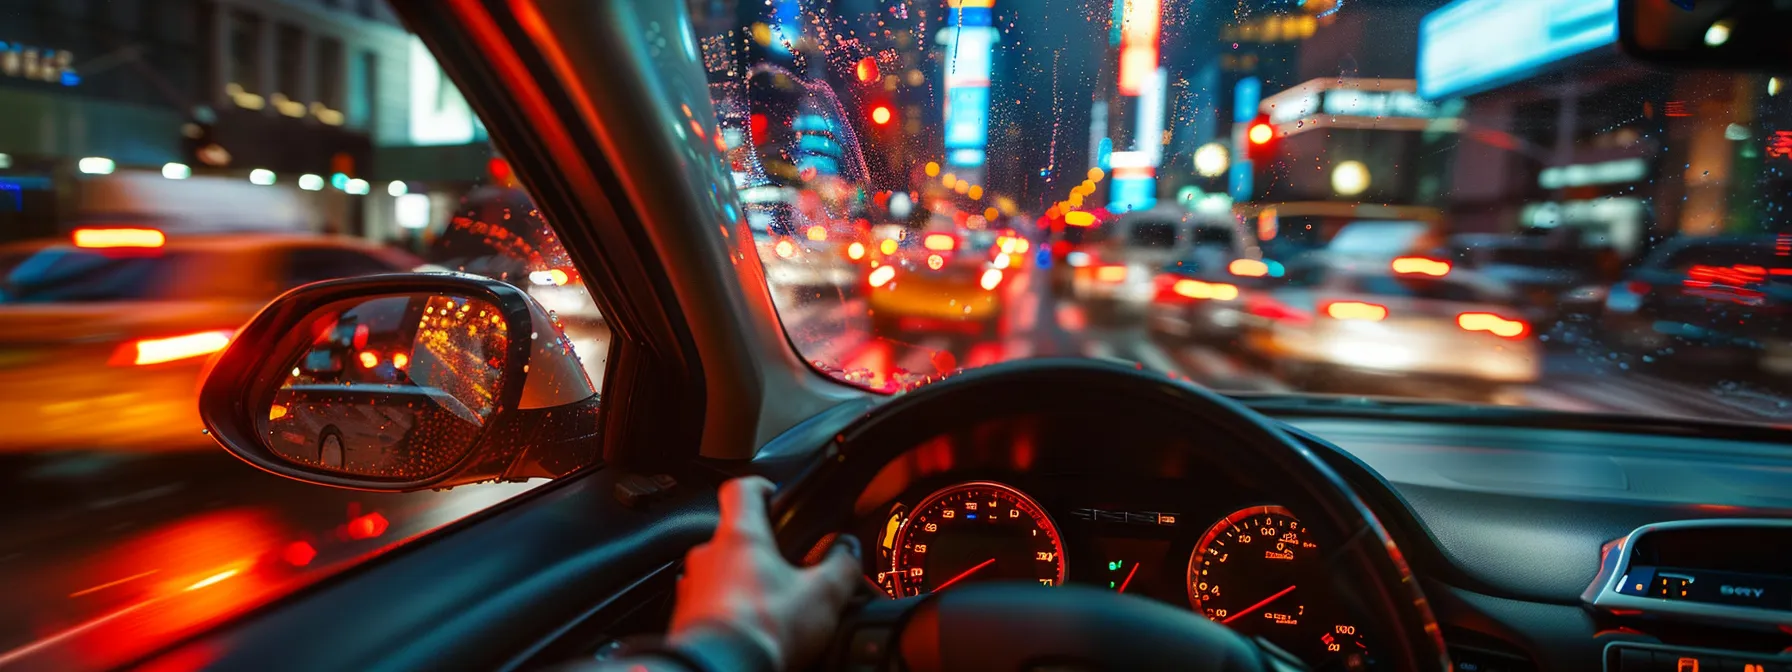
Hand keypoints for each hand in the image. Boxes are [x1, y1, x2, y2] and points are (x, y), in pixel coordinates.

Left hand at [669, 476, 859, 670]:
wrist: (718, 669)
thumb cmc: (762, 629)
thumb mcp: (823, 595)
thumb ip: (841, 566)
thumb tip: (849, 552)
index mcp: (741, 536)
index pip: (742, 488)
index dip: (761, 487)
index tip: (774, 494)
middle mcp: (708, 556)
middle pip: (733, 537)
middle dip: (760, 551)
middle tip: (785, 569)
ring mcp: (692, 587)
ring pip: (719, 573)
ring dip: (741, 584)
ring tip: (768, 607)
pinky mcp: (683, 619)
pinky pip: (707, 605)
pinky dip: (727, 613)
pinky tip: (748, 631)